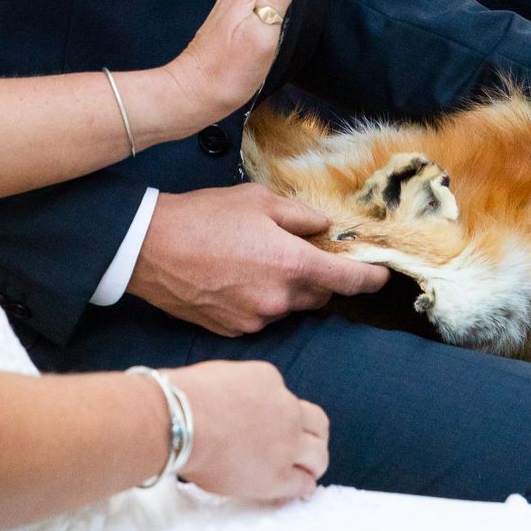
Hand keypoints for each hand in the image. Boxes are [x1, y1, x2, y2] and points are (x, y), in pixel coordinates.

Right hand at [129, 184, 387, 335]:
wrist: (150, 248)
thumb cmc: (204, 217)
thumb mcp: (258, 200)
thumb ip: (299, 216)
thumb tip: (323, 228)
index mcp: (292, 263)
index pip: (348, 281)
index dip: (370, 278)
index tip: (380, 275)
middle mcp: (279, 299)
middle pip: (320, 296)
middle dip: (318, 277)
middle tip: (298, 252)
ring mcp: (256, 319)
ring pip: (290, 307)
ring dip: (287, 289)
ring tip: (257, 261)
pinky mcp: (234, 331)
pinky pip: (262, 316)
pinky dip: (261, 300)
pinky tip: (237, 278)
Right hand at [167, 360, 328, 501]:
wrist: (181, 421)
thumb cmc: (184, 398)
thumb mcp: (220, 376)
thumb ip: (237, 390)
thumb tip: (229, 405)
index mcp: (269, 380)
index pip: (283, 396)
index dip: (276, 413)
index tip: (264, 426)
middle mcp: (286, 409)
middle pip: (317, 423)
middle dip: (312, 435)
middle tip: (301, 448)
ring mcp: (286, 443)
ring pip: (319, 454)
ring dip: (312, 462)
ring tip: (304, 472)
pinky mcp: (278, 475)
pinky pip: (304, 483)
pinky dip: (302, 486)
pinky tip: (294, 489)